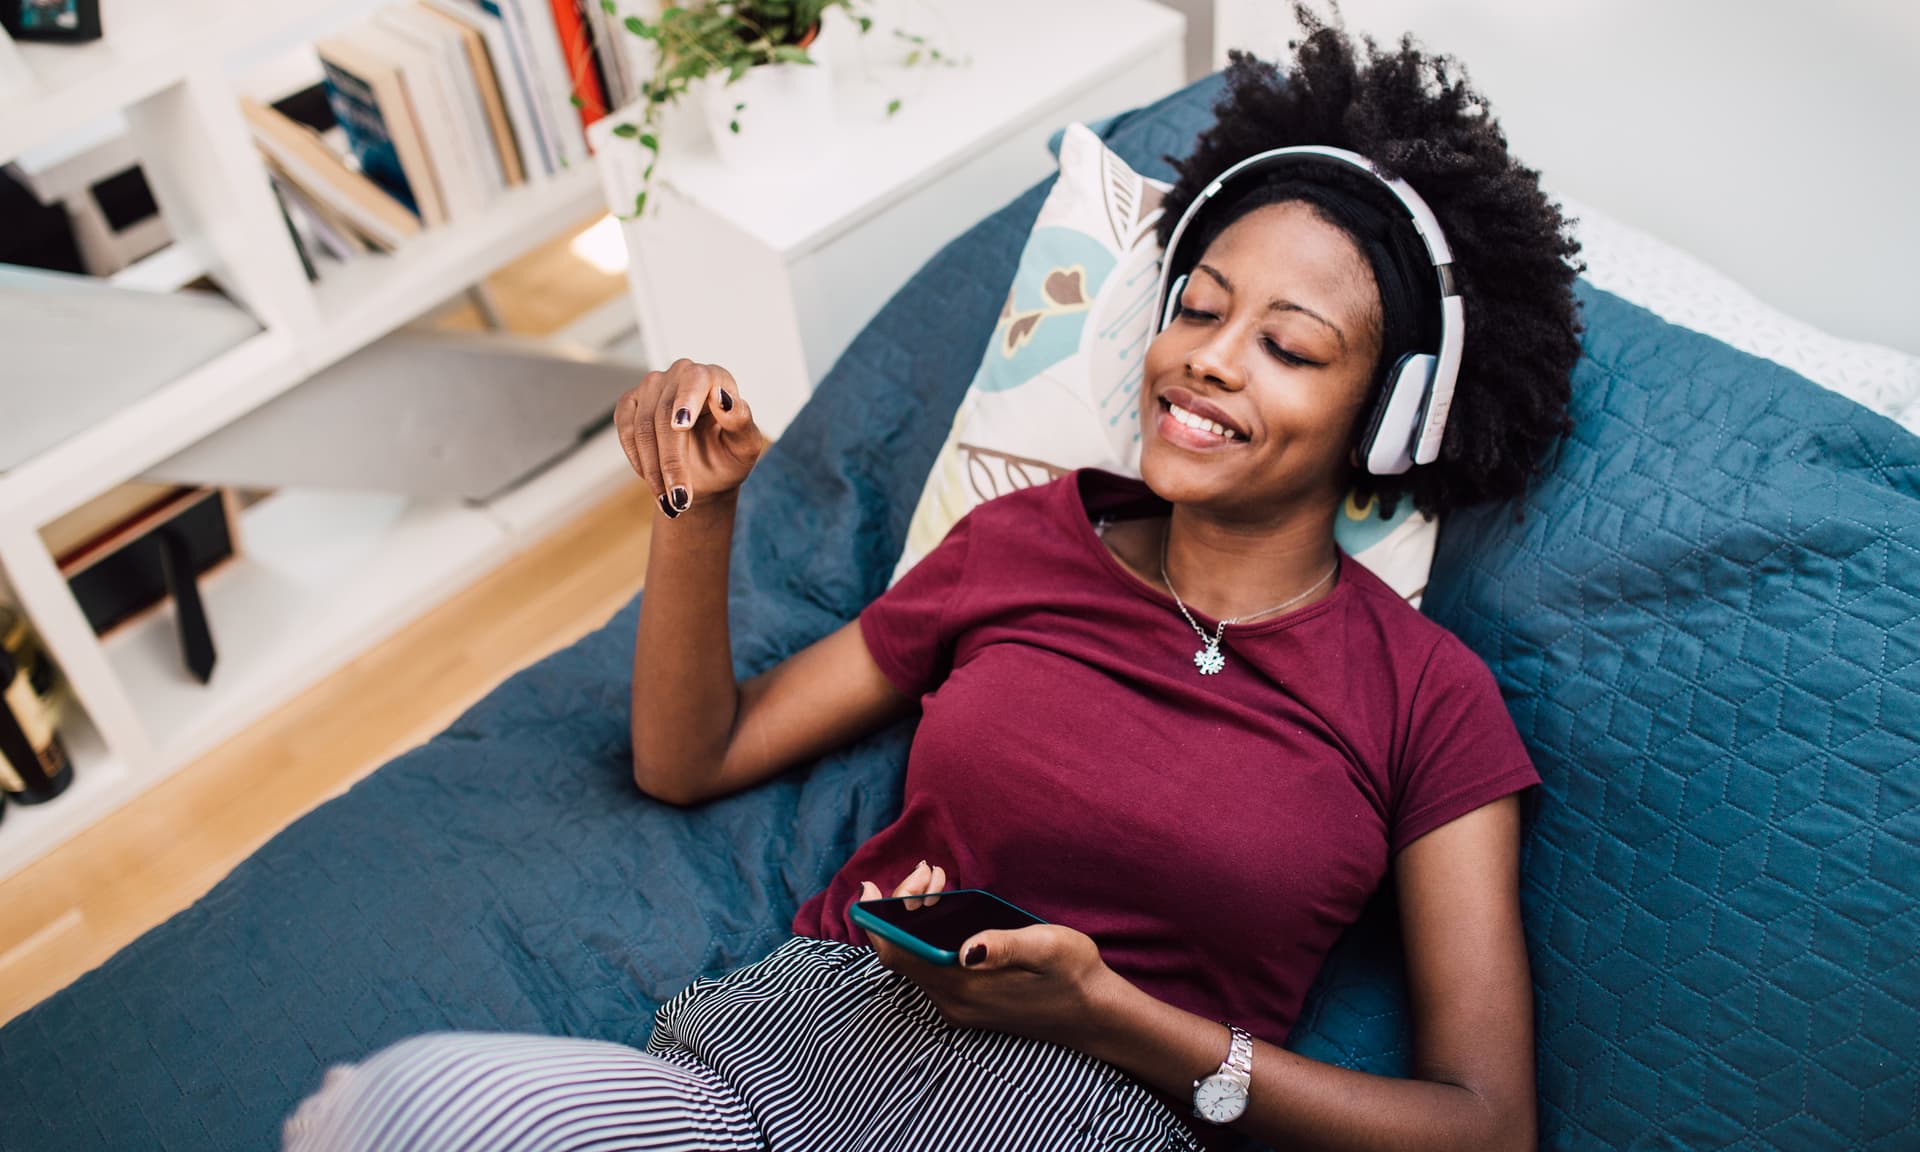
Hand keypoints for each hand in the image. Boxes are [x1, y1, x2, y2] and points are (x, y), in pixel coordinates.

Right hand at [613, 359, 767, 519]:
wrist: (706, 475)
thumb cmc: (729, 456)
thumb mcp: (745, 446)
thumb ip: (741, 422)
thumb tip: (723, 398)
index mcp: (715, 377)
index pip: (697, 379)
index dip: (687, 400)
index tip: (681, 426)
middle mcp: (682, 374)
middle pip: (666, 413)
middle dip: (671, 461)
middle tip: (680, 498)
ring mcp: (653, 386)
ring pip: (643, 425)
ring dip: (653, 469)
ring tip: (670, 501)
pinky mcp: (631, 403)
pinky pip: (626, 427)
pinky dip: (636, 457)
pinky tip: (652, 479)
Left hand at [862, 867, 1118, 1050]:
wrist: (1095, 1015)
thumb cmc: (1073, 974)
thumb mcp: (1047, 947)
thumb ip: (1005, 946)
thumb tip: (967, 947)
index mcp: (963, 985)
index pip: (896, 954)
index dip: (875, 920)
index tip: (869, 887)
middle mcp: (952, 1000)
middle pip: (901, 951)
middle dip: (902, 905)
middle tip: (928, 872)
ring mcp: (958, 1004)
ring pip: (915, 956)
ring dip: (916, 917)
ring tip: (938, 882)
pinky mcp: (968, 1001)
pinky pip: (930, 963)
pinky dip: (929, 932)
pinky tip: (947, 909)